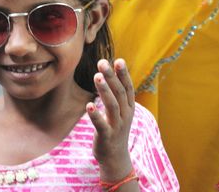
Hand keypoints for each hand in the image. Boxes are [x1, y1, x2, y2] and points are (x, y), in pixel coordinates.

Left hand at [87, 58, 135, 182]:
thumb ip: (116, 95)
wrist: (116, 158)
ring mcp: (117, 126)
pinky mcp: (106, 136)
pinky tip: (89, 105)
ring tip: (97, 77)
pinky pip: (101, 125)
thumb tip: (110, 74)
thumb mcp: (120, 112)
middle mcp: (126, 115)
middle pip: (120, 93)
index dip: (123, 74)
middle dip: (111, 77)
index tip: (118, 60)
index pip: (128, 88)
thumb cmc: (115, 129)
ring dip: (105, 90)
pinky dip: (95, 115)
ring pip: (112, 105)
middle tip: (102, 62)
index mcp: (129, 107)